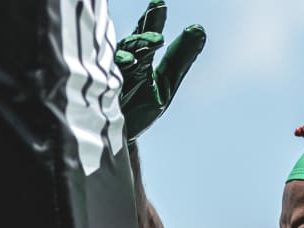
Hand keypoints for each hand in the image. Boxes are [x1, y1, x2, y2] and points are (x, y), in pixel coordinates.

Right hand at [115, 0, 205, 141]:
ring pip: (122, 55)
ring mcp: (112, 77)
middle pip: (134, 42)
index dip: (152, 19)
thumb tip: (199, 28)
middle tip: (158, 11)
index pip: (145, 35)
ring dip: (137, 45)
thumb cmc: (141, 109)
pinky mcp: (104, 91)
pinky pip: (110, 75)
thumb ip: (181, 57)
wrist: (120, 138)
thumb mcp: (167, 83)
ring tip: (155, 41)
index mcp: (140, 59)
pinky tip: (131, 62)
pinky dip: (120, 66)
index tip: (160, 3)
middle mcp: (124, 64)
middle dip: (147, 28)